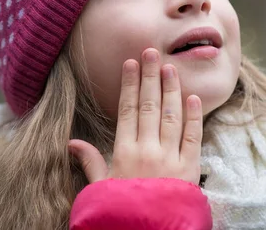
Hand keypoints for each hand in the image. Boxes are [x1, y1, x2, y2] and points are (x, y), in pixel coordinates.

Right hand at [68, 48, 202, 184]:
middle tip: (151, 52)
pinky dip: (193, 116)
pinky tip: (192, 97)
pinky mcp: (190, 168)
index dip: (129, 84)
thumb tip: (72, 142)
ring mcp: (171, 157)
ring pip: (171, 115)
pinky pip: (193, 136)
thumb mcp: (101, 188)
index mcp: (124, 152)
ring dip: (171, 89)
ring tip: (170, 67)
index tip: (131, 63)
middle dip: (150, 76)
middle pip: (149, 105)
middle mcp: (148, 150)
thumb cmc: (122, 211)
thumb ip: (90, 162)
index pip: (127, 109)